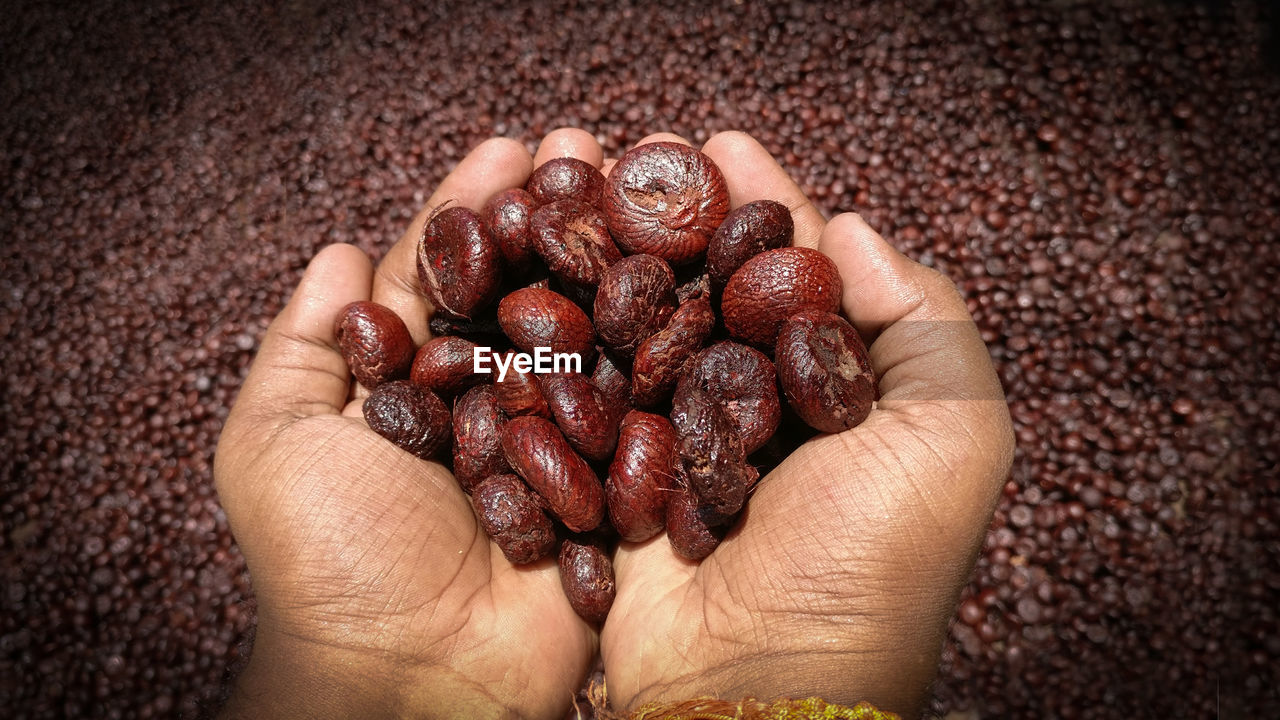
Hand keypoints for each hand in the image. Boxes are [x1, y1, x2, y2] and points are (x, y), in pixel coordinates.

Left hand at [214, 132, 608, 718]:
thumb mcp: (273, 446)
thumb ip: (301, 349)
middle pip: (524, 291)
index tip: (510, 150)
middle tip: (592, 149)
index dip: (473, 211)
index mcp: (411, 386)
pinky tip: (687, 285)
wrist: (412, 680)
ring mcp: (553, 443)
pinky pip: (635, 411)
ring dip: (615, 262)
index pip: (443, 277)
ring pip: (586, 338)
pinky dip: (658, 350)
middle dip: (557, 217)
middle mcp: (485, 404)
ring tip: (646, 194)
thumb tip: (337, 253)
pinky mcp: (609, 489)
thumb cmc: (330, 565)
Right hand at [598, 132, 1013, 717]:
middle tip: (631, 154)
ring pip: (642, 329)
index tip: (721, 144)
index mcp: (837, 393)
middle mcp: (757, 409)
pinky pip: (588, 392)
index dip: (762, 204)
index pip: (796, 274)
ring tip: (575, 193)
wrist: (759, 685)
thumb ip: (924, 322)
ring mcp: (679, 442)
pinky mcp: (615, 476)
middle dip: (674, 218)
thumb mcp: (952, 437)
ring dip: (611, 260)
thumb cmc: (869, 566)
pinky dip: (568, 336)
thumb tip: (849, 230)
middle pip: (708, 289)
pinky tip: (540, 276)